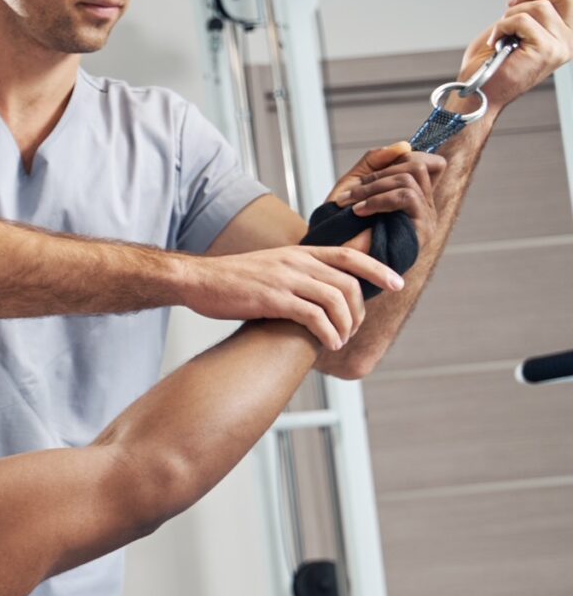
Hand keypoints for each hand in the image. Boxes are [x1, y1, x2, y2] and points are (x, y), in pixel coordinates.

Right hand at [177, 244, 402, 349]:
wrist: (197, 280)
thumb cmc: (231, 279)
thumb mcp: (270, 265)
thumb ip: (296, 271)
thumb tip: (319, 288)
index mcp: (299, 252)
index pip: (350, 256)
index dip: (378, 270)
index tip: (397, 283)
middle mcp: (296, 262)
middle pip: (348, 283)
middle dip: (360, 310)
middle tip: (355, 329)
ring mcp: (285, 280)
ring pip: (335, 301)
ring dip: (345, 326)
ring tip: (340, 341)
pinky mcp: (273, 299)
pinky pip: (314, 316)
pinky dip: (328, 332)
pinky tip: (328, 343)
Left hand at [325, 141, 445, 220]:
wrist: (330, 259)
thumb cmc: (340, 225)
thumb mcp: (354, 184)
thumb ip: (375, 162)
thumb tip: (405, 145)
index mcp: (414, 195)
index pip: (429, 163)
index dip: (401, 159)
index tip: (366, 177)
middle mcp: (426, 207)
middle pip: (417, 165)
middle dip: (378, 174)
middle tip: (350, 194)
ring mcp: (427, 218)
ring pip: (410, 178)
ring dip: (373, 187)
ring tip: (350, 203)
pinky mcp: (422, 230)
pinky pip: (407, 197)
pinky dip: (378, 199)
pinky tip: (358, 212)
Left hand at [465, 0, 572, 109]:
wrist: (476, 91)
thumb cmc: (493, 60)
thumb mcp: (520, 21)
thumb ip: (543, 0)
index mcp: (569, 32)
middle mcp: (572, 40)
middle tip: (509, 5)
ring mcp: (562, 46)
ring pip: (539, 6)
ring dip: (510, 15)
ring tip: (502, 34)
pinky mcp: (547, 50)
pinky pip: (522, 20)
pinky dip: (502, 27)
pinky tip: (497, 42)